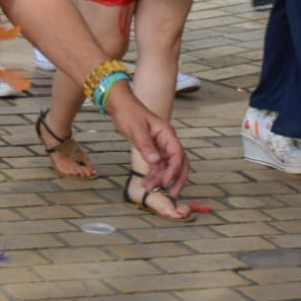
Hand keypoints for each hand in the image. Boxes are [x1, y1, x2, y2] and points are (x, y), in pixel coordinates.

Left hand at [103, 82, 187, 196]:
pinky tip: (147, 183)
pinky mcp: (153, 150)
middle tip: (171, 194)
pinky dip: (155, 175)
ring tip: (149, 188)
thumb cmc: (128, 113)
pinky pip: (158, 166)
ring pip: (168, 166)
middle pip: (179, 162)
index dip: (174, 170)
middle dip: (177, 178)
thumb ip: (145, 145)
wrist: (120, 106)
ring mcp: (161, 146)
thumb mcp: (136, 129)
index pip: (177, 154)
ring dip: (162, 178)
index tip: (166, 182)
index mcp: (167, 133)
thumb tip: (154, 162)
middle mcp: (167, 141)